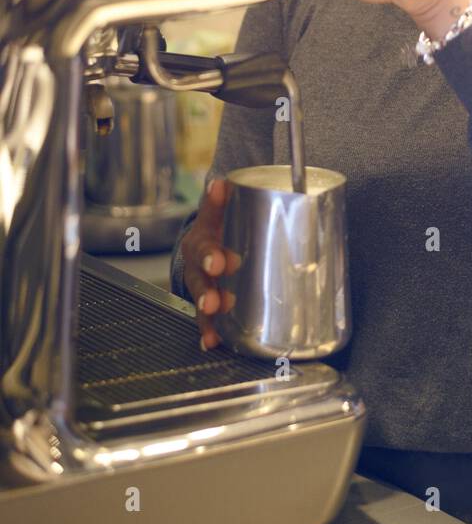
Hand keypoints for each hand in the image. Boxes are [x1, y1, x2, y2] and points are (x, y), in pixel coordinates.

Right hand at [179, 178, 240, 349]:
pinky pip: (205, 320)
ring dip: (207, 311)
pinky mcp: (207, 303)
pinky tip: (212, 341)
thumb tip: (221, 182)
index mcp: (202, 239)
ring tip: (214, 316)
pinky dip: (207, 331)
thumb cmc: (217, 227)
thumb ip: (220, 200)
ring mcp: (200, 284)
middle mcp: (197, 264)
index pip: (204, 244)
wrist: (207, 245)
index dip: (210, 254)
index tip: (220, 263)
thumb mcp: (218, 212)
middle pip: (199, 276)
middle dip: (208, 286)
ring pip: (201, 298)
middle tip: (217, 298)